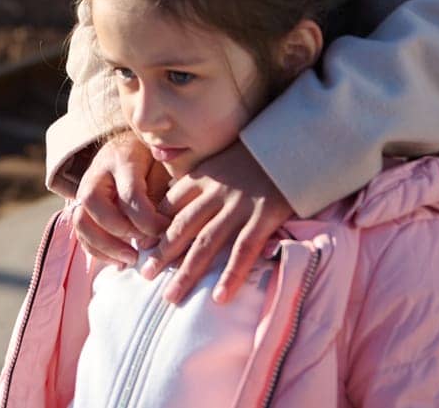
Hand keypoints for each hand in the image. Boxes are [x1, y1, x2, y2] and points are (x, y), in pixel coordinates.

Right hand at [72, 134, 169, 267]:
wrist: (128, 144)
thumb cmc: (152, 156)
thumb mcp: (162, 166)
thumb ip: (161, 192)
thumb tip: (160, 230)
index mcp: (122, 159)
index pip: (129, 194)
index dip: (147, 220)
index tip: (165, 231)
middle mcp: (97, 173)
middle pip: (94, 205)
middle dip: (119, 233)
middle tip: (143, 249)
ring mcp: (84, 189)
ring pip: (81, 221)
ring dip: (104, 247)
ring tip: (130, 259)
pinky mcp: (81, 205)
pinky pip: (80, 232)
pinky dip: (97, 250)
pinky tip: (119, 260)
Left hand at [145, 140, 293, 304]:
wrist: (296, 142)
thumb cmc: (260, 152)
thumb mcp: (223, 157)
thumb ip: (202, 174)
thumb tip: (171, 182)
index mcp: (204, 176)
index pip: (171, 204)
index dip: (155, 226)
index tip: (142, 245)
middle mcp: (216, 192)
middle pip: (182, 227)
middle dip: (161, 253)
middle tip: (144, 274)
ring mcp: (239, 206)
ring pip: (206, 244)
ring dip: (186, 272)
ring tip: (171, 296)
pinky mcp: (264, 217)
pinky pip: (243, 250)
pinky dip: (230, 275)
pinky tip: (219, 297)